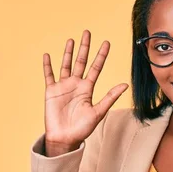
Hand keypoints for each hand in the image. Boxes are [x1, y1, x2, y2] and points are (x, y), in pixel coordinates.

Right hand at [43, 30, 128, 147]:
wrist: (65, 138)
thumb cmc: (82, 129)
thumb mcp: (98, 112)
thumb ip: (110, 97)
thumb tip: (125, 84)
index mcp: (88, 88)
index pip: (96, 67)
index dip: (101, 55)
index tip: (106, 42)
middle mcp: (76, 84)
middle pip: (81, 61)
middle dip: (85, 47)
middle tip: (88, 32)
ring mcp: (63, 86)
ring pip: (66, 65)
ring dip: (68, 53)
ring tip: (71, 40)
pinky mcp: (51, 91)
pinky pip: (48, 75)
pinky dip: (47, 66)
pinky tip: (47, 55)